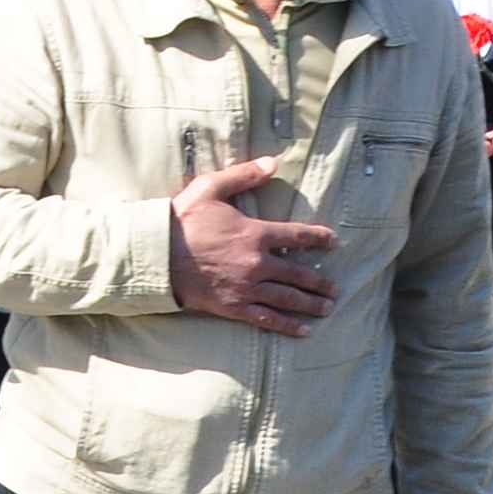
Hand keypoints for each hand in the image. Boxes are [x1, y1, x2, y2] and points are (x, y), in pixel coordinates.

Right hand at [167, 157, 337, 335]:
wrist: (157, 255)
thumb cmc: (183, 219)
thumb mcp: (211, 188)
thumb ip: (243, 175)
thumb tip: (273, 162)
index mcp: (255, 234)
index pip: (297, 236)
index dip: (319, 238)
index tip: (334, 242)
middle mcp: (257, 263)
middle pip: (299, 274)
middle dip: (320, 282)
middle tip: (335, 288)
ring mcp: (247, 288)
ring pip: (288, 299)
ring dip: (311, 304)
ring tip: (327, 308)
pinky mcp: (235, 307)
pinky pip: (268, 319)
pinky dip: (288, 326)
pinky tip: (304, 330)